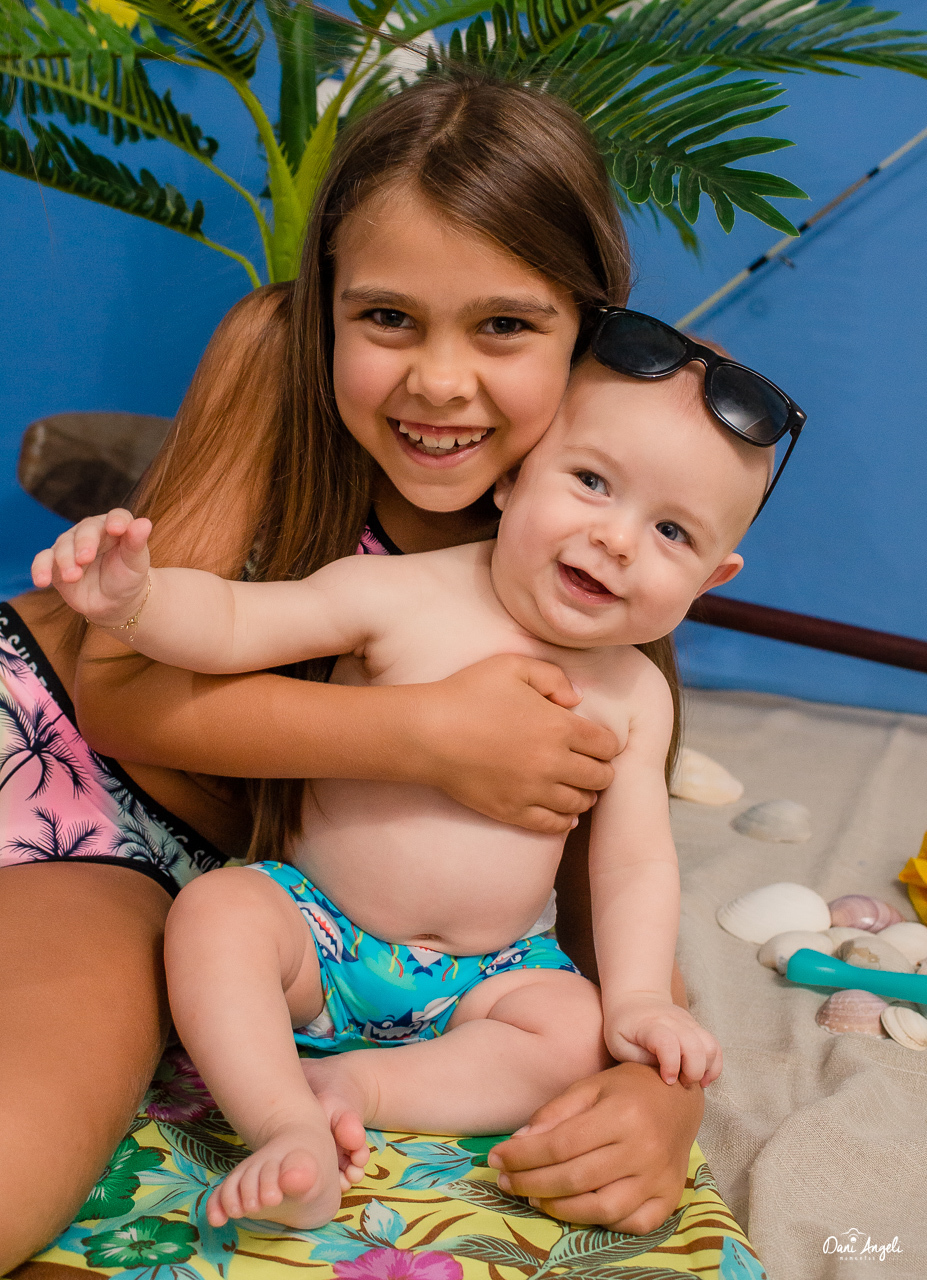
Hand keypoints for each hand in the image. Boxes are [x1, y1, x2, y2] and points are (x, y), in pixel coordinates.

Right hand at [32, 509, 152, 626]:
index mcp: (114, 527)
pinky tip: (41, 581)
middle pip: (85, 530)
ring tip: (72, 576)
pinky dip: (40, 569)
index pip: (116, 517)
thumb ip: (137, 543)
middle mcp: (90, 532)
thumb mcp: (136, 562)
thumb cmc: (128, 578)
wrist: (114, 602)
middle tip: (85, 558)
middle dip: (84, 543)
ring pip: (63, 545)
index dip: (116, 521)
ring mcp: (71, 546)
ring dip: (65, 560)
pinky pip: (43, 561)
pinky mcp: (55, 563)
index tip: (116, 529)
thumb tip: (144, 523)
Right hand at [411, 654, 617, 833]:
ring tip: (577, 786)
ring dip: (585, 794)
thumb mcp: (512, 666)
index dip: (607, 743)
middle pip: (600, 777)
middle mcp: (553, 763)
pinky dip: (565, 820)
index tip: (597, 742)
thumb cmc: (468, 693)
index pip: (607, 745)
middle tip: (590, 764)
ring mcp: (533, 792)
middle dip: (601, 770)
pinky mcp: (513, 812)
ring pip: (581, 804)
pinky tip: (563, 811)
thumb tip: (576, 699)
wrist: (428, 733)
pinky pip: (554, 826)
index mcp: (558, 726)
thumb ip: (552, 676)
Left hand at [488, 1061, 703, 1232]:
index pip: (561, 1144)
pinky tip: (575, 1208)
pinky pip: (630, 1223)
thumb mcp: (590, 1086)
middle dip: (531, 1182)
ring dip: (559, 1208)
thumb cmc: (629, 1088)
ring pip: (601, 1208)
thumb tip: (518, 1143)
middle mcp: (643, 1149)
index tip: (497, 1157)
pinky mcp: (669, 1198)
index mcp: (622, 1114)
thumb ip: (555, 1113)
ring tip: (534, 1196)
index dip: (523, 1155)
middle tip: (506, 1181)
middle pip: (576, 1178)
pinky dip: (599, 1221)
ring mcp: (658, 1178)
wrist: (679, 1097)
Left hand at [605, 994, 721, 1086]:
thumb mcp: (619, 1045)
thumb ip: (638, 1060)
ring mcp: (688, 1022)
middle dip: (692, 1073)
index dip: (671, 1065)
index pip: (667, 1042)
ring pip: (710, 1045)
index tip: (668, 1080)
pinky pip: (714, 1046)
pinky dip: (714, 1065)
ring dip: (706, 1069)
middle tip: (680, 1084)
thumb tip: (663, 1073)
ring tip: (691, 1081)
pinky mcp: (696, 1027)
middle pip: (695, 1047)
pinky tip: (703, 1078)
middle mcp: (673, 1021)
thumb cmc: (623, 1026)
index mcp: (650, 1025)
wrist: (635, 998)